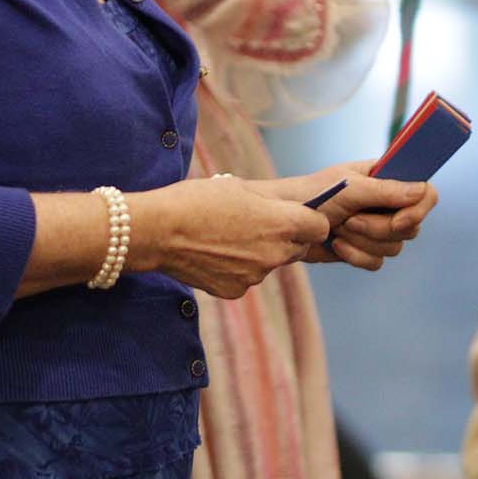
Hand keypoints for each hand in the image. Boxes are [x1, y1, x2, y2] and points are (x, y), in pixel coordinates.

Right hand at [126, 173, 331, 298]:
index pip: (319, 227)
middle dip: (285, 238)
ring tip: (225, 238)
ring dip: (258, 254)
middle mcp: (274, 254)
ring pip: (269, 264)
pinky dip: (236, 269)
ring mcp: (256, 276)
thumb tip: (286, 206)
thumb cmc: (196, 201)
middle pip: (297, 248)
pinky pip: (246, 279)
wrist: (157, 231)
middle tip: (255, 225)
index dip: (310, 221)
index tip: (298, 217)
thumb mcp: (238, 187)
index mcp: (280, 223)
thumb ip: (270, 201)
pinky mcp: (235, 291)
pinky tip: (213, 255)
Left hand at [290, 164, 436, 269]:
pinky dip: (356, 256)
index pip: (425, 193)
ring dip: (363, 241)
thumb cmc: (312, 195)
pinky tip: (337, 245)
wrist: (286, 223)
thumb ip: (384, 190)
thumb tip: (421, 192)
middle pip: (411, 227)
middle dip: (379, 228)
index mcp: (387, 179)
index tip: (399, 219)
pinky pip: (376, 262)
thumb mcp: (348, 188)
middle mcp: (387, 203)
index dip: (419, 209)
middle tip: (350, 219)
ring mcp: (377, 228)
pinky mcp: (364, 250)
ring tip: (339, 228)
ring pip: (394, 248)